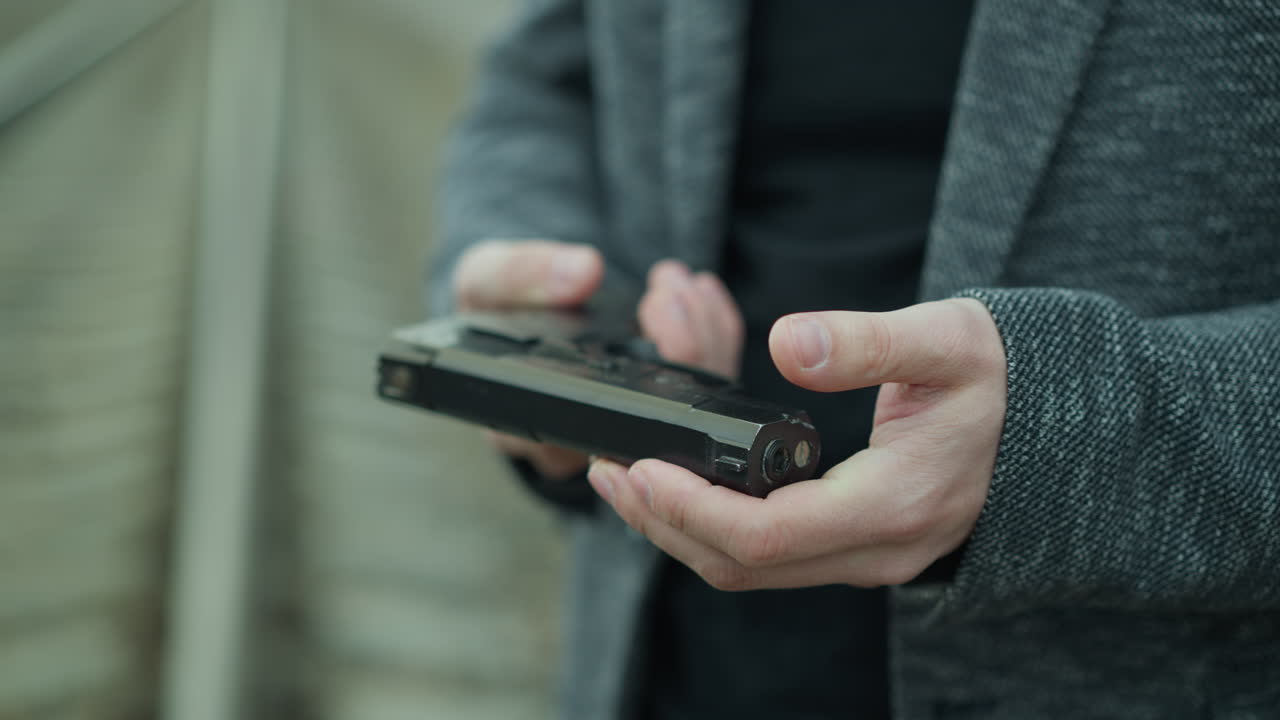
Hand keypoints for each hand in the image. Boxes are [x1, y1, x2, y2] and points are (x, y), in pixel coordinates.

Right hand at [453, 244, 744, 478]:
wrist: (515, 301)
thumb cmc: (495, 303)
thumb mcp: (486, 278)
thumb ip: (522, 276)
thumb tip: (583, 271)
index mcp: (529, 425)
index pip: (598, 425)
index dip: (641, 383)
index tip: (651, 314)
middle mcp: (583, 439)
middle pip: (660, 422)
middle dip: (683, 345)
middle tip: (669, 290)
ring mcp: (630, 426)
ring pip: (690, 404)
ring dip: (702, 334)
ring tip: (681, 282)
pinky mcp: (662, 403)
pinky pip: (705, 382)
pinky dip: (714, 334)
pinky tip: (702, 295)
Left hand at [586, 299, 1006, 588]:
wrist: (1056, 427)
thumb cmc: (1005, 380)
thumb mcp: (948, 340)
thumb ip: (868, 342)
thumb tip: (787, 342)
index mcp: (892, 505)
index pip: (765, 535)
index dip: (689, 507)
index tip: (636, 466)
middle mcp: (875, 551)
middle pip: (742, 566)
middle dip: (663, 523)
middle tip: (606, 473)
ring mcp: (867, 559)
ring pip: (751, 571)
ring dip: (680, 532)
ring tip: (624, 481)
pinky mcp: (856, 548)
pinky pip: (770, 559)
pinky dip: (713, 530)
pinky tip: (681, 490)